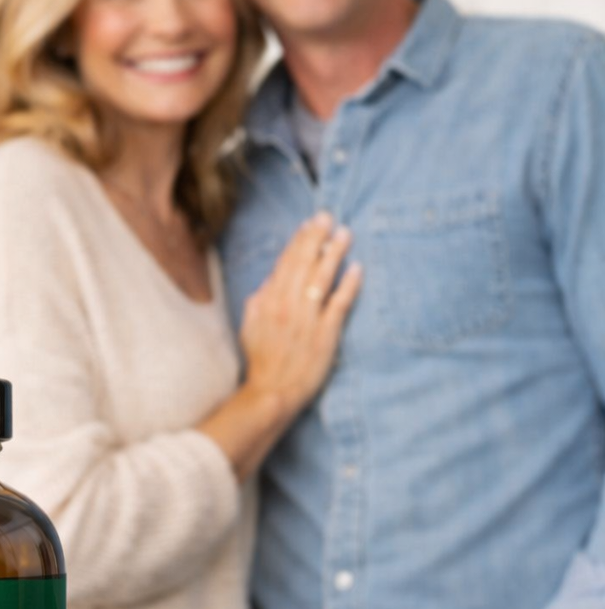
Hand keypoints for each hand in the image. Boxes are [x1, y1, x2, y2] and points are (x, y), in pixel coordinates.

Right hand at [240, 213, 362, 418]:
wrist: (272, 392)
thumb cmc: (261, 360)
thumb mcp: (250, 325)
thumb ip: (259, 299)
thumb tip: (271, 280)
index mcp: (268, 301)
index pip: (285, 263)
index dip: (298, 241)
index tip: (309, 224)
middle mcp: (287, 305)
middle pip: (304, 263)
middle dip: (316, 237)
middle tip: (328, 217)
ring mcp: (307, 318)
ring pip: (322, 277)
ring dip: (335, 253)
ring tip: (345, 234)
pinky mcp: (326, 334)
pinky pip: (339, 303)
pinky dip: (348, 284)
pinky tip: (357, 268)